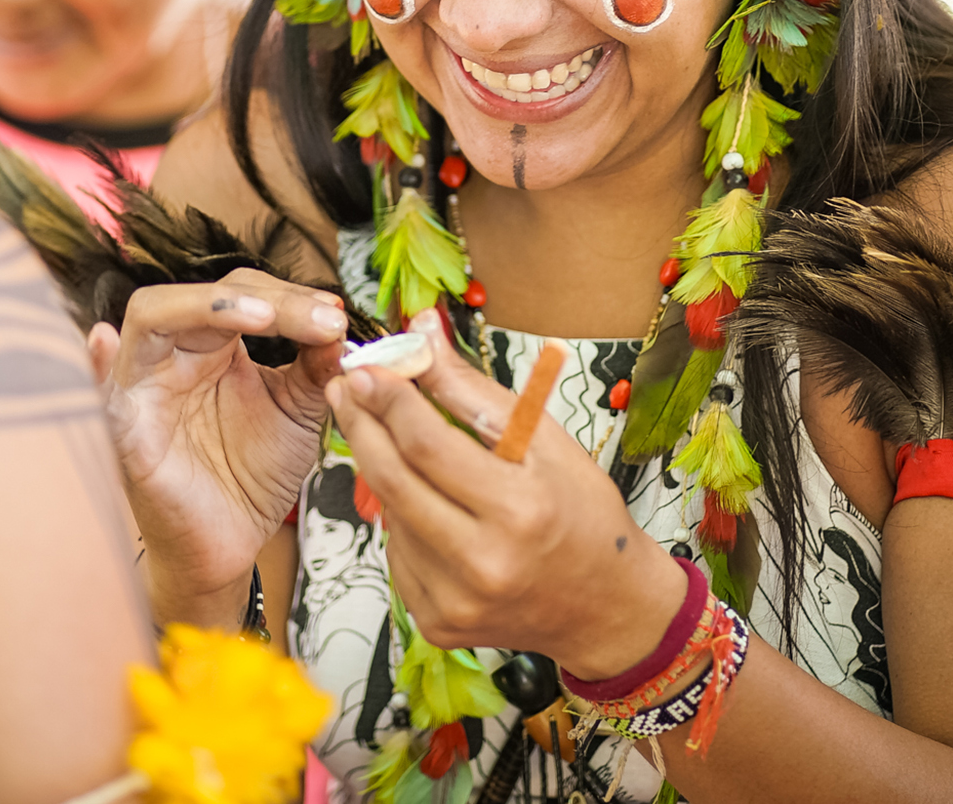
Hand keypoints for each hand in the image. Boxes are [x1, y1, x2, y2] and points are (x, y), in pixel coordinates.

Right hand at [87, 270, 347, 626]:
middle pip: (202, 295)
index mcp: (211, 345)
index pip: (243, 295)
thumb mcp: (296, 411)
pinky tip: (102, 341)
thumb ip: (315, 365)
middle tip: (321, 320)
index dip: (290, 297)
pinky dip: (94, 364)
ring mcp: (143, 387)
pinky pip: (100, 393)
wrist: (232, 543)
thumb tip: (338, 321)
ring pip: (149, 317)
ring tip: (263, 317)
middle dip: (266, 300)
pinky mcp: (125, 431)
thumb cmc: (252, 474)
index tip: (337, 318)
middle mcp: (173, 355)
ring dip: (205, 308)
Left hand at [325, 314, 685, 676]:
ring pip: (390, 514)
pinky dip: (403, 520)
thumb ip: (472, 388)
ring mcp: (456, 599)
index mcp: (519, 508)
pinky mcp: (437, 622)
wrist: (606, 607)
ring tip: (404, 449)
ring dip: (385, 472)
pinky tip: (430, 507)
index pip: (427, 445)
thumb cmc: (582, 511)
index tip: (367, 367)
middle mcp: (483, 562)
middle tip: (346, 389)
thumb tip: (419, 330)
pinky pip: (397, 553)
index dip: (389, 400)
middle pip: (392, 479)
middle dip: (361, 425)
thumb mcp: (544, 439)